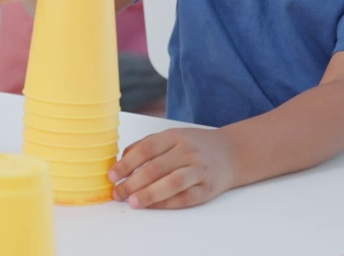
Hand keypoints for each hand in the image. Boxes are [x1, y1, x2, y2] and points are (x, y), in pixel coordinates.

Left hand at [108, 127, 237, 208]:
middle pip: (156, 167)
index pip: (146, 149)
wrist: (231, 153)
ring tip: (133, 202)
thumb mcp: (172, 137)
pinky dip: (167, 203)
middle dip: (133, 182)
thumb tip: (121, 161)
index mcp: (175, 136)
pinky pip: (185, 197)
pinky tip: (153, 206)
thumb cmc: (194, 146)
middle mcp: (188, 151)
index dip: (127, 163)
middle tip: (118, 193)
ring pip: (172, 183)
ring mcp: (199, 170)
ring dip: (150, 194)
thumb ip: (146, 145)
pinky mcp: (207, 188)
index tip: (112, 175)